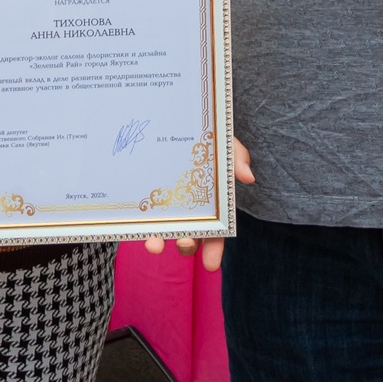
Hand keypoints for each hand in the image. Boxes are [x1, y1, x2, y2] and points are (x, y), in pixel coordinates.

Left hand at [142, 138, 253, 270]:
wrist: (174, 117)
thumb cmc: (206, 135)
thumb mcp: (224, 142)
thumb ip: (237, 156)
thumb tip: (248, 177)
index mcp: (210, 203)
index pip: (215, 233)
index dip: (213, 250)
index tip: (210, 265)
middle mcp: (187, 209)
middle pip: (188, 236)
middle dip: (186, 245)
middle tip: (185, 244)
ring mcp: (164, 204)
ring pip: (162, 231)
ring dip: (159, 240)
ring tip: (154, 244)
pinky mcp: (144, 195)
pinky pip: (140, 213)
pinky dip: (138, 223)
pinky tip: (135, 226)